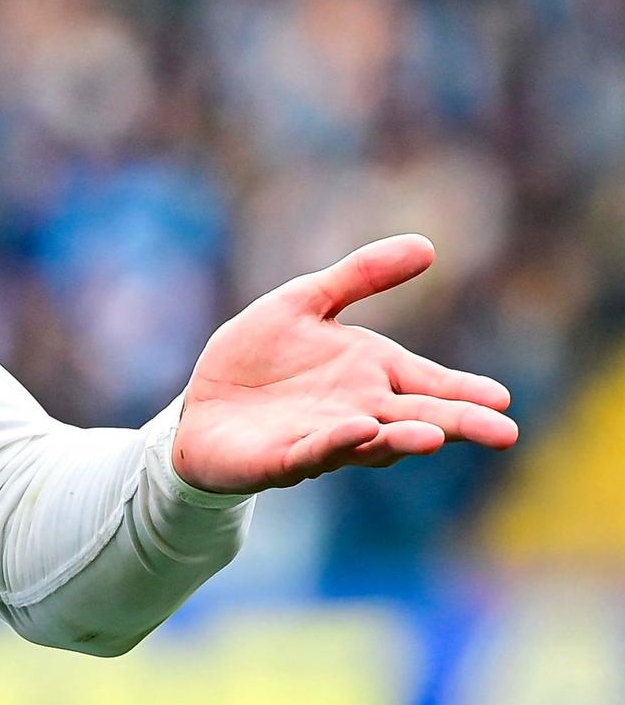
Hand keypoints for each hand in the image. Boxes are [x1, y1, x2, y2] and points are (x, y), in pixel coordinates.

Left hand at [172, 235, 517, 493]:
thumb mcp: (304, 302)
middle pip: (418, 420)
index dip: (465, 392)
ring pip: (371, 443)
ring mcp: (323, 439)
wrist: (200, 407)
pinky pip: (313, 452)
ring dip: (401, 439)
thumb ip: (360, 277)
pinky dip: (335, 443)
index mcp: (372, 376)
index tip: (502, 397)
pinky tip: (357, 430)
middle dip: (458, 424)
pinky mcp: (281, 459)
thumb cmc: (258, 358)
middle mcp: (359, 413)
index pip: (429, 384)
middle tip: (504, 432)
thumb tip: (427, 245)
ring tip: (434, 435)